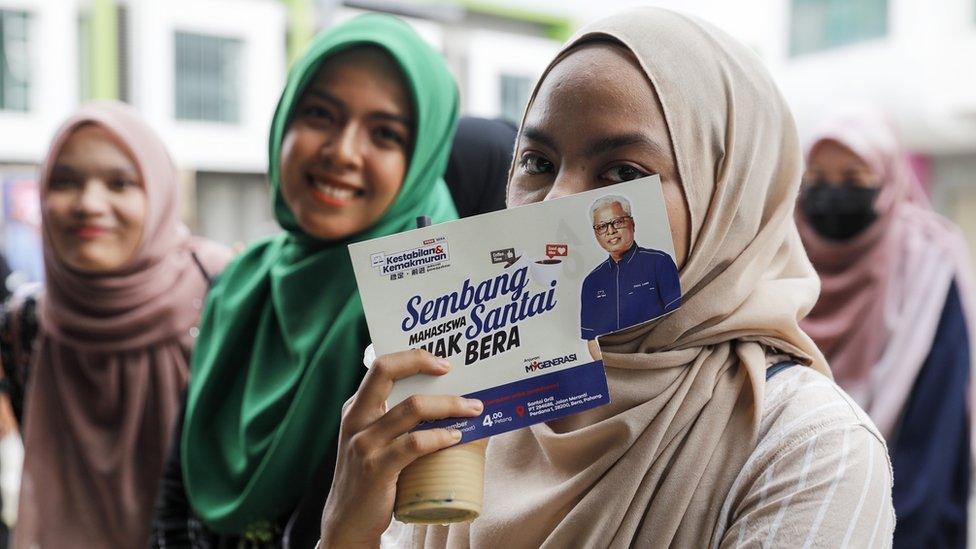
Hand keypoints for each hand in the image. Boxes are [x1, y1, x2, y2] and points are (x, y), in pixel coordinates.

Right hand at [320, 349, 483, 546]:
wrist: (348, 520)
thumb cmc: (371, 476)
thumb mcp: (373, 440)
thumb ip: (393, 420)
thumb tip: (445, 402)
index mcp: (356, 407)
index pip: (381, 366)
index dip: (412, 357)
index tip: (442, 362)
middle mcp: (356, 419)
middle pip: (386, 372)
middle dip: (421, 362)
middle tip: (452, 369)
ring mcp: (364, 443)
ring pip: (411, 408)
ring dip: (449, 404)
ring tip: (473, 408)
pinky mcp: (376, 469)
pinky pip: (414, 444)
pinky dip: (439, 436)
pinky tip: (455, 437)